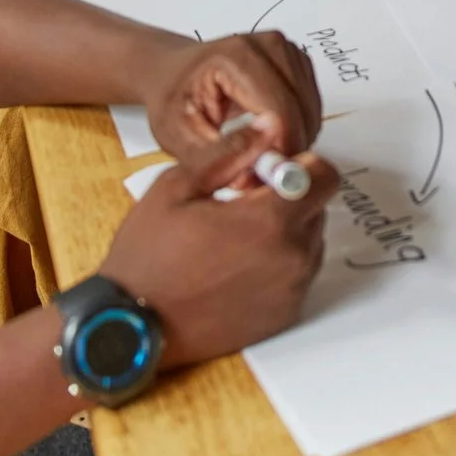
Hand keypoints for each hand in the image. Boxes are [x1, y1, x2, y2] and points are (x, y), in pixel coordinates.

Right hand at [99, 120, 338, 365]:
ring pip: (308, 240)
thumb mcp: (177, 188)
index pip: (324, 176)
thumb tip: (268, 128)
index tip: (266, 172)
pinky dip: (277, 264)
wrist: (130, 326)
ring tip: (232, 240)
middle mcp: (292, 258)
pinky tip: (235, 268)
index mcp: (270, 221)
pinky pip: (297, 274)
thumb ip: (230, 152)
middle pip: (316, 207)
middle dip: (287, 197)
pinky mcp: (285, 315)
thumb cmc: (147, 257)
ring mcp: (292, 290)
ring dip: (283, 231)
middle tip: (240, 205)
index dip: (299, 165)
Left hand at [141, 29, 323, 166]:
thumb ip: (220, 156)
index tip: (264, 179)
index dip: (279, 151)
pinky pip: (311, 104)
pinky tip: (268, 136)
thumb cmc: (172, 102)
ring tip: (258, 153)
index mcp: (235, 57)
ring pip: (311, 109)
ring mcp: (286, 49)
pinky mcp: (297, 60)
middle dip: (288, 148)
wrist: (172, 73)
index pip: (279, 110)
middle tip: (259, 173)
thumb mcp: (180, 138)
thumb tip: (264, 168)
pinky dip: (298, 127)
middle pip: (301, 109)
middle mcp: (268, 45)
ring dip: (294, 139)